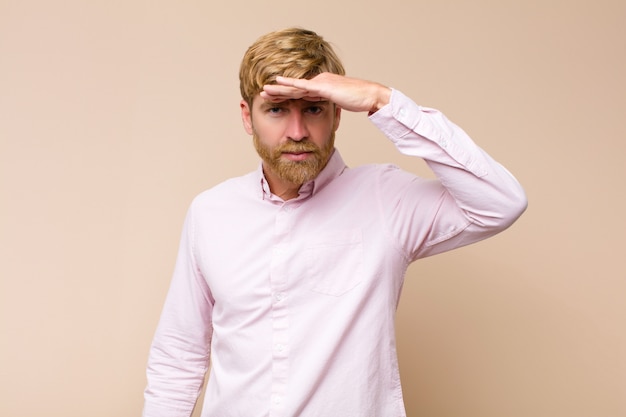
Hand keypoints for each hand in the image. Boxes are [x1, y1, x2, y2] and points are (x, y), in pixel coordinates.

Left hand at [260, 73, 391, 113]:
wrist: (370, 95)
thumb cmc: (359, 100)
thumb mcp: (340, 103)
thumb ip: (329, 104)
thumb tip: (323, 110)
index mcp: (322, 86)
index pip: (301, 92)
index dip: (286, 95)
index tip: (274, 99)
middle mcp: (319, 81)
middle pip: (294, 88)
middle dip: (278, 91)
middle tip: (263, 93)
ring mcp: (320, 83)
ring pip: (295, 87)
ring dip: (279, 89)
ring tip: (264, 90)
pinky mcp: (323, 86)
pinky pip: (303, 86)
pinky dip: (290, 85)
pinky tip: (279, 83)